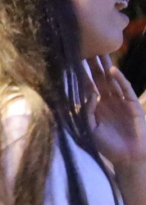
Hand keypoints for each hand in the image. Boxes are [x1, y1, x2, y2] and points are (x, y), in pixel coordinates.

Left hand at [85, 55, 145, 170]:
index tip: (71, 61)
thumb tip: (86, 94)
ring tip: (99, 52)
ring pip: (112, 80)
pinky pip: (125, 90)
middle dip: (93, 64)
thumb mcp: (89, 129)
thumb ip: (85, 112)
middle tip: (86, 46)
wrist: (128, 157)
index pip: (87, 86)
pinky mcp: (133, 105)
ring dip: (106, 67)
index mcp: (97, 106)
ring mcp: (121, 101)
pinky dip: (119, 80)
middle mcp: (108, 100)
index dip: (81, 74)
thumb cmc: (107, 146)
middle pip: (99, 78)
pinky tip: (112, 71)